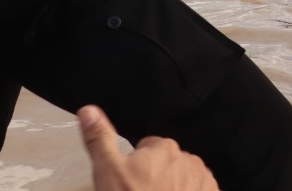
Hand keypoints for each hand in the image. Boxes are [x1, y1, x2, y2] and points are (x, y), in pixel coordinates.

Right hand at [80, 105, 218, 190]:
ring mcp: (203, 179)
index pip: (148, 147)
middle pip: (167, 164)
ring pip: (183, 179)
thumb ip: (100, 139)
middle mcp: (189, 158)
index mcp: (164, 147)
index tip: (129, 181)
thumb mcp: (108, 171)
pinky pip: (198, 190)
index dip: (135, 165)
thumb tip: (88, 109)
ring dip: (172, 187)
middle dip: (155, 176)